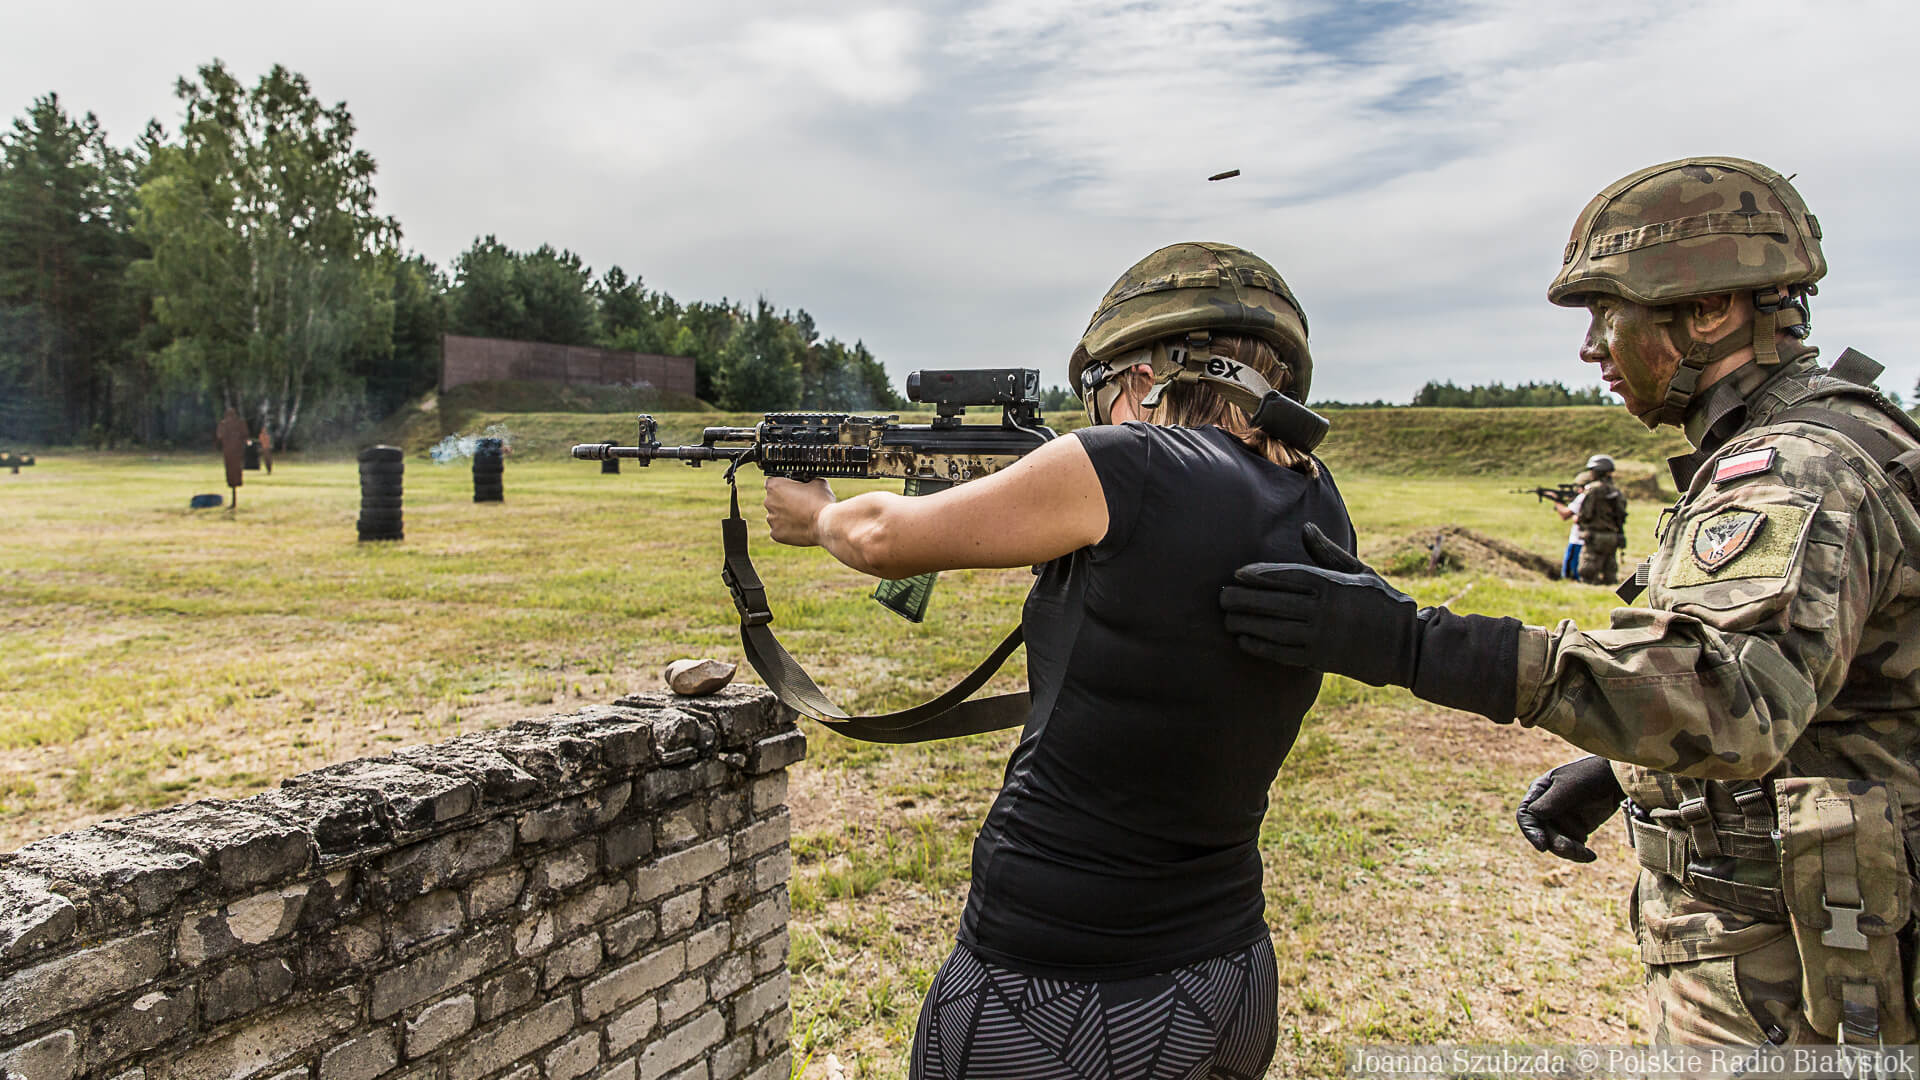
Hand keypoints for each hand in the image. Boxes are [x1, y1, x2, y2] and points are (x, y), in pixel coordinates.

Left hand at [763, 477, 835, 546]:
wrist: (825, 524)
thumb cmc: (820, 501)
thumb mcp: (817, 482)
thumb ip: (807, 480)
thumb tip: (808, 482)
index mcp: (775, 486)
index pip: (772, 483)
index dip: (783, 486)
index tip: (791, 490)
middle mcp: (768, 502)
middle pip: (773, 500)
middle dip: (783, 502)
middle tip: (799, 504)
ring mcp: (771, 519)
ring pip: (775, 516)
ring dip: (784, 516)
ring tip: (801, 517)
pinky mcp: (775, 534)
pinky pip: (779, 530)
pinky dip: (786, 529)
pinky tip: (799, 527)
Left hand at [1219, 524, 1419, 686]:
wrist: (1406, 646)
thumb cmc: (1381, 601)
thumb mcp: (1359, 571)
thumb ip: (1328, 553)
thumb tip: (1305, 528)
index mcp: (1331, 586)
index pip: (1287, 577)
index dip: (1259, 575)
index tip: (1238, 573)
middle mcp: (1323, 611)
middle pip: (1274, 603)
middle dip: (1243, 599)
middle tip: (1220, 595)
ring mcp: (1320, 637)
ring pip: (1273, 629)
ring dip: (1246, 623)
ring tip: (1226, 617)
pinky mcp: (1319, 660)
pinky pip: (1282, 653)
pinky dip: (1260, 646)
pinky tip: (1243, 639)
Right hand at [1515, 756, 1624, 862]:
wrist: (1618, 778)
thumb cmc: (1593, 774)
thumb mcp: (1571, 785)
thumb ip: (1552, 800)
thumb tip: (1533, 814)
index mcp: (1539, 792)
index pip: (1526, 815)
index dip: (1531, 832)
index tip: (1542, 847)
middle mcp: (1547, 807)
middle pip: (1544, 834)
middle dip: (1558, 844)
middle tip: (1574, 849)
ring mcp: (1562, 820)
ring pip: (1557, 844)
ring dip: (1570, 851)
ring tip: (1587, 854)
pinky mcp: (1577, 829)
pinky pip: (1572, 847)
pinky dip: (1579, 853)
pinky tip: (1591, 855)